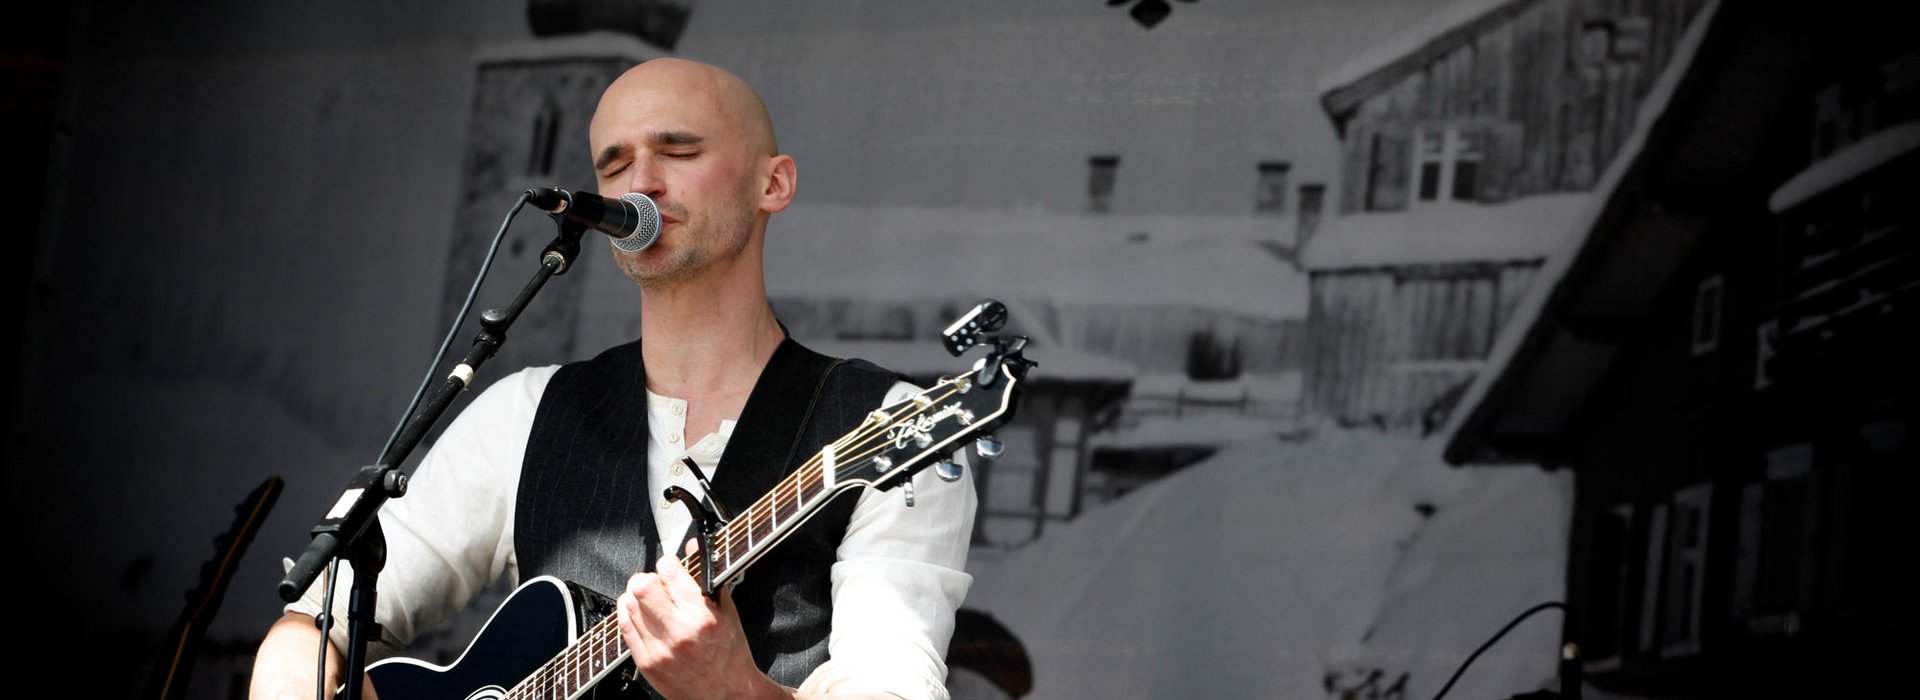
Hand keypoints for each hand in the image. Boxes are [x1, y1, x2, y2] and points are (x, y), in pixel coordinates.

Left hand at [615, 541, 787, 698]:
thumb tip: (694, 547)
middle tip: (654, 582)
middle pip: (642, 587)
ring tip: (648, 599)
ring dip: (636, 595)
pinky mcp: (646, 662)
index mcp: (702, 616)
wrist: (726, 695)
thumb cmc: (730, 655)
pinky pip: (624, 627)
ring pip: (629, 605)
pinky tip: (639, 613)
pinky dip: (628, 614)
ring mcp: (659, 649)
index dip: (668, 563)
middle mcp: (679, 632)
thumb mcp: (728, 612)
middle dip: (647, 577)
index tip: (670, 565)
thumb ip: (709, 578)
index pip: (670, 573)